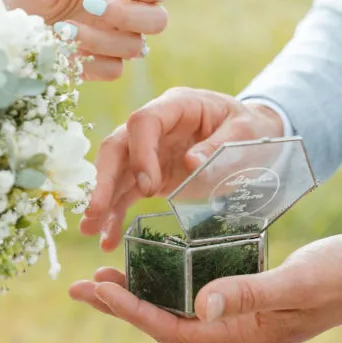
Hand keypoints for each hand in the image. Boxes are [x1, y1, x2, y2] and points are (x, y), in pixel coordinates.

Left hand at [0, 0, 169, 80]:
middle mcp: (124, 16)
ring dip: (101, 37)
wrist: (3, 26)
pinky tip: (64, 49)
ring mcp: (112, 44)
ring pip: (135, 47)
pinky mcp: (97, 68)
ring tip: (64, 28)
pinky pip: (113, 69)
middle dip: (129, 14)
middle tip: (93, 5)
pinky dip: (90, 59)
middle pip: (158, 21)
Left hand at [68, 236, 341, 342]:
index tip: (92, 290)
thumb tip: (198, 305)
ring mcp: (244, 318)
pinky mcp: (251, 298)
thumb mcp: (297, 280)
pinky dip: (169, 281)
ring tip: (103, 278)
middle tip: (79, 286)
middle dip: (121, 306)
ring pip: (179, 311)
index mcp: (244, 336)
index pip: (172, 328)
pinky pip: (198, 296)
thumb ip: (249, 292)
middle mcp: (238, 332)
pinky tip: (155, 265)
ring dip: (141, 295)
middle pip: (166, 324)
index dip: (129, 311)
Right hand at [80, 88, 284, 246]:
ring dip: (101, 199)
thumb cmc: (250, 128)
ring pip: (115, 171)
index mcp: (178, 105)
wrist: (251, 136)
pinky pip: (126, 191)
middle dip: (103, 178)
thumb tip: (191, 162)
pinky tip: (107, 237)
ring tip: (90, 229)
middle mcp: (156, 125)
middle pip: (118, 145)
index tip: (149, 188)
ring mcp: (149, 150)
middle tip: (95, 210)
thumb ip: (220, 146)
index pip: (143, 121)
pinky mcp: (150, 174)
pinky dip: (115, 213)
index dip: (140, 152)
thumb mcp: (246, 133)